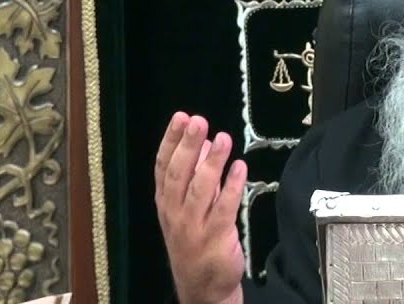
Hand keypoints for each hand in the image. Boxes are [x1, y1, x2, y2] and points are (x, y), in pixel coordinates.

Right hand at [154, 113, 246, 303]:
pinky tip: (240, 168)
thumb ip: (193, 175)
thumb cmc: (195, 240)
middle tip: (198, 121)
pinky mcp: (215, 238)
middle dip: (188, 146)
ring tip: (222, 138)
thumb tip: (203, 142)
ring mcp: (193, 226)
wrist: (202, 285)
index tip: (181, 118)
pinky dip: (231, 187)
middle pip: (179, 174)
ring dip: (211, 162)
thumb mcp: (186, 207)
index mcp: (166, 202)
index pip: (164, 167)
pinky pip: (223, 209)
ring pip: (200, 190)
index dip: (171, 141)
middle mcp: (174, 213)